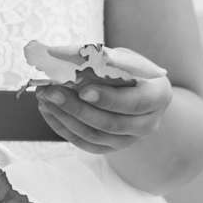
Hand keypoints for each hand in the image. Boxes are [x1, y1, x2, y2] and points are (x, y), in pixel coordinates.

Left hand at [34, 50, 173, 154]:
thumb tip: (67, 56)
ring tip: (44, 98)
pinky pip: (84, 143)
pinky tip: (47, 111)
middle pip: (110, 123)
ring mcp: (129, 139)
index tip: (82, 90)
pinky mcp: (110, 147)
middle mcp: (148, 123)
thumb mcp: (122, 59)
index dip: (107, 99)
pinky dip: (62, 127)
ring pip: (94, 135)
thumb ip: (102, 60)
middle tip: (50, 92)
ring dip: (64, 117)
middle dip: (76, 108)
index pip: (134, 102)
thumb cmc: (127, 70)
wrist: (135, 91)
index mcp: (158, 96)